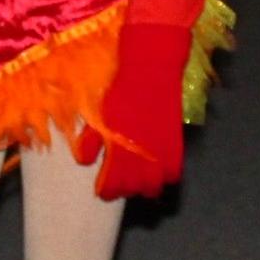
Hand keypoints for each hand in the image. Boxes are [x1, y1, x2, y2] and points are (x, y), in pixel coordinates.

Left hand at [83, 23, 189, 200]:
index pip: (113, 181)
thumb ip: (91, 139)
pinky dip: (167, 178)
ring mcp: (160, 147)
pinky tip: (160, 177)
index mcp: (118, 143)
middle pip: (134, 187)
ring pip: (155, 184)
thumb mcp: (100, 112)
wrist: (151, 67)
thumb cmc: (121, 88)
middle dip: (125, 191)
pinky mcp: (175, 141)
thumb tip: (84, 161)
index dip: (107, 191)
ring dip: (146, 188)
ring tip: (139, 186)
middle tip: (118, 189)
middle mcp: (140, 150)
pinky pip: (175, 170)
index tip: (102, 192)